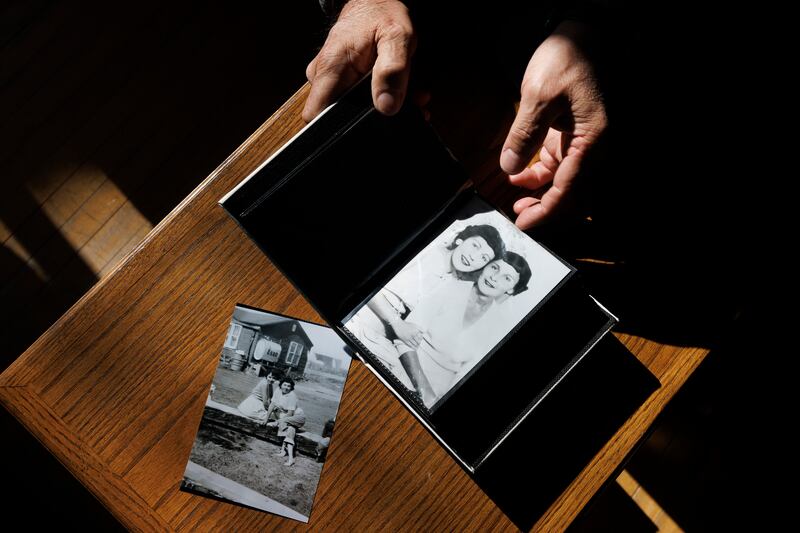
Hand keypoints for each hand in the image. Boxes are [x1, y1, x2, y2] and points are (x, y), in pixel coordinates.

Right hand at [303, 0, 415, 121]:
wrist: (375, 1)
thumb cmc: (382, 14)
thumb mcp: (396, 37)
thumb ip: (393, 71)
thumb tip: (386, 106)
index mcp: (331, 69)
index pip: (317, 116)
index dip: (338, 130)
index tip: (366, 129)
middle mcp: (324, 76)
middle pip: (339, 117)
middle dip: (372, 118)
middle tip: (401, 107)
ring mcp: (331, 80)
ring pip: (352, 110)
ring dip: (381, 107)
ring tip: (407, 96)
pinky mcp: (342, 81)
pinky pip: (357, 100)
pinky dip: (381, 99)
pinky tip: (399, 92)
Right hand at [390, 319, 424, 347]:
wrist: (398, 325)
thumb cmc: (406, 325)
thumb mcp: (414, 325)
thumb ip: (420, 328)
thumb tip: (424, 332)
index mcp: (416, 331)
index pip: (421, 337)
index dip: (421, 339)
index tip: (421, 340)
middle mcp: (413, 334)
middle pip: (418, 341)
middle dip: (419, 343)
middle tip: (419, 344)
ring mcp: (408, 338)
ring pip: (414, 344)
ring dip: (417, 346)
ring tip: (417, 347)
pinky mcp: (405, 340)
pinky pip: (410, 345)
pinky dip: (413, 347)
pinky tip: (414, 348)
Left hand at [500, 21, 606, 228]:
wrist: (581, 35)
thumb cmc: (566, 59)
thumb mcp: (539, 94)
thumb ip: (525, 133)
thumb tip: (509, 167)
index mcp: (592, 139)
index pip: (570, 188)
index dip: (548, 211)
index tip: (525, 224)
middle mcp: (592, 146)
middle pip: (573, 193)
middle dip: (547, 209)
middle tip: (520, 219)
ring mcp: (583, 142)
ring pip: (565, 183)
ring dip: (543, 196)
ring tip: (517, 204)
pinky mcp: (571, 136)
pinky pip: (558, 166)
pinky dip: (539, 176)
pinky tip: (519, 176)